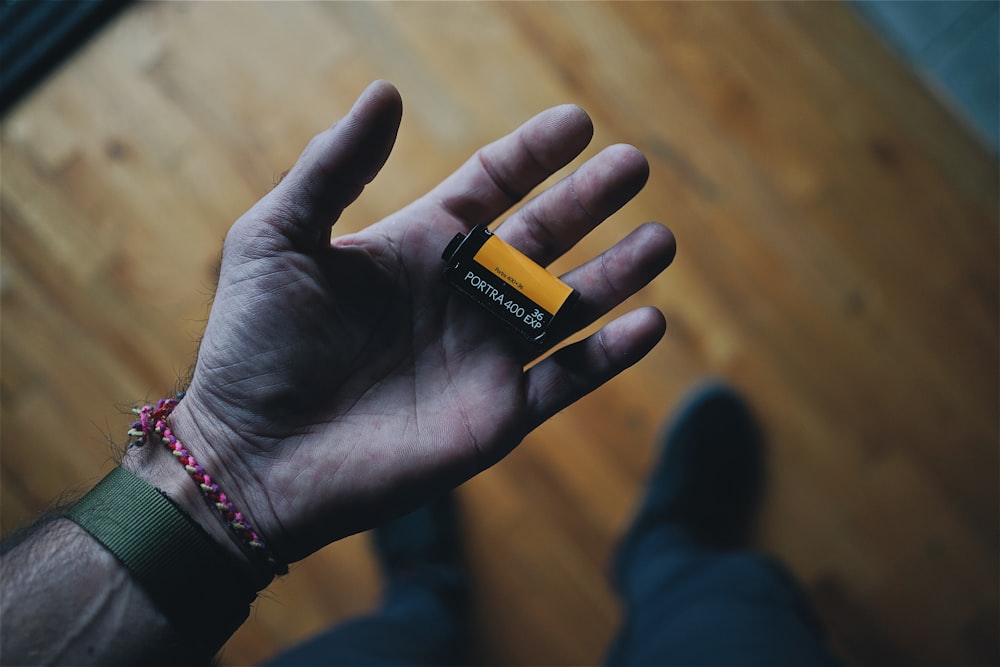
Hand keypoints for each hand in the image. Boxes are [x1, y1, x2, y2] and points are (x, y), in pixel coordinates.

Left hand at [167, 81, 675, 562]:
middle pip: (542, 237)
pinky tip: (650, 322)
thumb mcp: (277, 237)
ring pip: (568, 305)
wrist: (254, 458)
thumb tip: (387, 92)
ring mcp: (482, 356)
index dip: (534, 154)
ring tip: (661, 239)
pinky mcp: (495, 416)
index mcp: (417, 248)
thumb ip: (333, 165)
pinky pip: (567, 379)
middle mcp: (458, 296)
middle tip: (635, 165)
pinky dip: (610, 355)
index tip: (578, 122)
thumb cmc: (255, 346)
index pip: (491, 186)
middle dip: (590, 201)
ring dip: (617, 272)